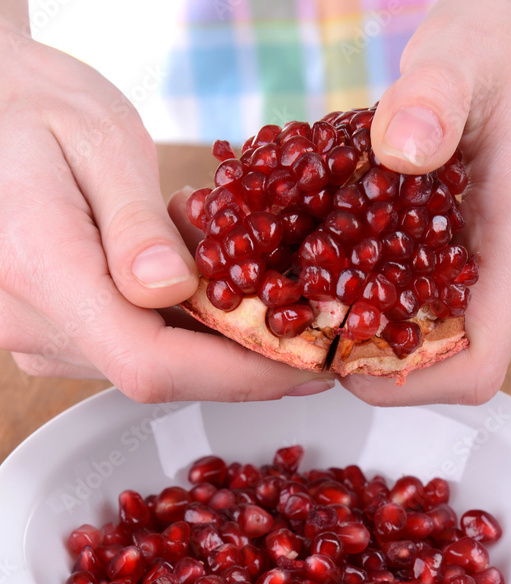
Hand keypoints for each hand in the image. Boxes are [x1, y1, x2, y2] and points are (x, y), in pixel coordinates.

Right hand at [0, 19, 332, 400]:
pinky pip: (135, 348)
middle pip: (159, 372)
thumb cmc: (38, 108)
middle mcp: (31, 321)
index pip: (150, 362)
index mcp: (38, 267)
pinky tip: (196, 274)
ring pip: (153, 364)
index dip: (239, 375)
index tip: (306, 364)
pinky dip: (184, 324)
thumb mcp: (97, 138)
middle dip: (241, 351)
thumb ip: (135, 222)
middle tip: (299, 307)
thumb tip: (173, 290)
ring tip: (226, 258)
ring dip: (213, 331)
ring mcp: (40, 337)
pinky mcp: (56, 339)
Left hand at [341, 0, 510, 405]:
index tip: (341, 360)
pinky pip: (462, 317)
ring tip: (343, 284)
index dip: (403, 383)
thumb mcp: (459, 55)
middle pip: (455, 363)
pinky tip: (380, 269)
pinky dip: (413, 306)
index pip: (474, 366)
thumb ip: (430, 98)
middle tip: (319, 312)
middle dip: (384, 351)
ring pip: (455, 343)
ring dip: (395, 327)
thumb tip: (401, 148)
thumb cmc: (506, 53)